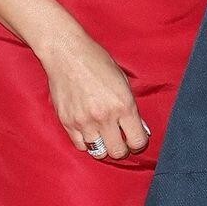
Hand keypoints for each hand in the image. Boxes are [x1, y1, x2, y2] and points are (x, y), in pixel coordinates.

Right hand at [36, 23, 151, 160]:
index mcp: (123, 105)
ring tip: (103, 135)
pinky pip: (80, 145)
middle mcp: (104, 117)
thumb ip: (131, 107)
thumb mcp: (123, 81)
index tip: (135, 140)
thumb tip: (139, 129)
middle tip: (120, 140)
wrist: (67, 53)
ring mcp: (84, 121)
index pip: (137, 141)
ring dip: (103, 146)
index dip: (138, 144)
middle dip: (122, 149)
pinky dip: (86, 142)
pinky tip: (89, 131)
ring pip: (98, 152)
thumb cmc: (97, 62)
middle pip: (118, 152)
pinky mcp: (67, 122)